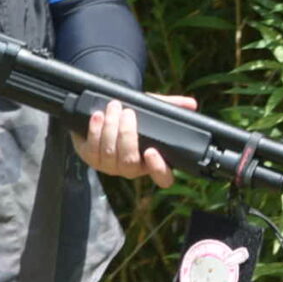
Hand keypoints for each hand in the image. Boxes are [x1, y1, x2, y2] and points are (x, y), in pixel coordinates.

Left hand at [77, 95, 196, 187]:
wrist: (104, 111)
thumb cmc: (133, 116)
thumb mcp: (152, 110)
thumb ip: (172, 107)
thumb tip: (191, 104)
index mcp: (151, 162)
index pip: (162, 178)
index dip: (158, 169)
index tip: (151, 150)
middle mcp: (131, 168)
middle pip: (129, 161)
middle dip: (127, 135)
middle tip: (127, 113)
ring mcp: (110, 166)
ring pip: (110, 153)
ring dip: (111, 128)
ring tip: (113, 107)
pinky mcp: (91, 158)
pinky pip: (93, 148)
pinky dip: (95, 130)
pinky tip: (98, 116)